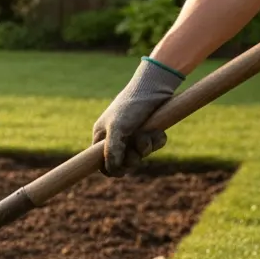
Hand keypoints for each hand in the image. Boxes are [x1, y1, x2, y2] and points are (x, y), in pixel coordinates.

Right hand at [91, 58, 182, 176]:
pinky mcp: (149, 132)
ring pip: (141, 155)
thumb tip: (112, 170)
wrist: (153, 87)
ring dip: (146, 147)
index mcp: (102, 137)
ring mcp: (134, 136)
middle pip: (123, 163)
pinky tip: (158, 130)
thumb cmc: (130, 106)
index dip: (111, 169)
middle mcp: (117, 138)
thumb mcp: (117, 128)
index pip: (101, 162)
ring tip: (147, 133)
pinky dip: (157, 141)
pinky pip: (154, 146)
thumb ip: (112, 151)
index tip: (120, 171)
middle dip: (132, 157)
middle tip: (137, 148)